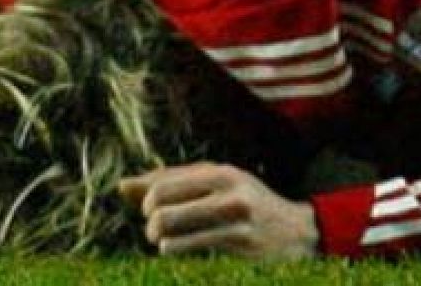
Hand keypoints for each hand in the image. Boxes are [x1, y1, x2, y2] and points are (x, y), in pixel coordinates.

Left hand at [118, 162, 318, 259]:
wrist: (298, 233)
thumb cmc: (248, 208)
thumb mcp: (217, 188)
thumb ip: (173, 185)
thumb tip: (122, 186)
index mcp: (220, 171)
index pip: (163, 179)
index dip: (146, 196)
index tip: (149, 209)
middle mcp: (227, 186)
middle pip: (161, 198)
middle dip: (150, 217)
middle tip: (154, 229)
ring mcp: (234, 213)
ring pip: (170, 222)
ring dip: (158, 235)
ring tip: (162, 240)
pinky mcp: (239, 239)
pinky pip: (190, 243)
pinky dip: (174, 248)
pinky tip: (175, 249)